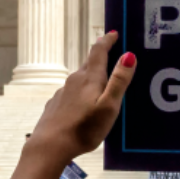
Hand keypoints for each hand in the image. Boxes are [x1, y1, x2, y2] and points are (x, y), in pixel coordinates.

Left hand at [25, 33, 136, 164]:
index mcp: (89, 78)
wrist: (50, 145)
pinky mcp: (57, 104)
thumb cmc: (84, 128)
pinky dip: (82, 92)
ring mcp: (63, 92)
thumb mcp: (109, 106)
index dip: (107, 40)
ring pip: (81, 79)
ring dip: (92, 76)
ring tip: (104, 84)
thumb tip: (129, 55)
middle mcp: (75, 80)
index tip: (114, 33)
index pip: (98, 51)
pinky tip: (86, 104)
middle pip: (89, 63)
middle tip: (115, 56)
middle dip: (102, 57)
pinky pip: (73, 92)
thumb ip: (119, 81)